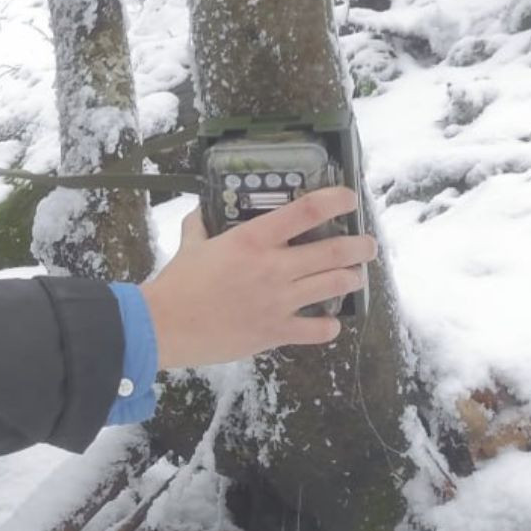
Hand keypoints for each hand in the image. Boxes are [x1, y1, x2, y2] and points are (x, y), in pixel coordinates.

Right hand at [141, 187, 375, 370]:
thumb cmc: (177, 283)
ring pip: (335, 286)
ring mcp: (278, 301)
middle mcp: (273, 267)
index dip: (336, 200)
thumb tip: (203, 209)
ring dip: (351, 280)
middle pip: (335, 252)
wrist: (163, 326)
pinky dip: (329, 326)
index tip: (350, 198)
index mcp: (253, 239)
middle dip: (361, 246)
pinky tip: (328, 322)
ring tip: (353, 277)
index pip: (306, 211)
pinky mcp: (275, 331)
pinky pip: (318, 331)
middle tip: (367, 246)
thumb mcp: (191, 242)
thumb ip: (202, 223)